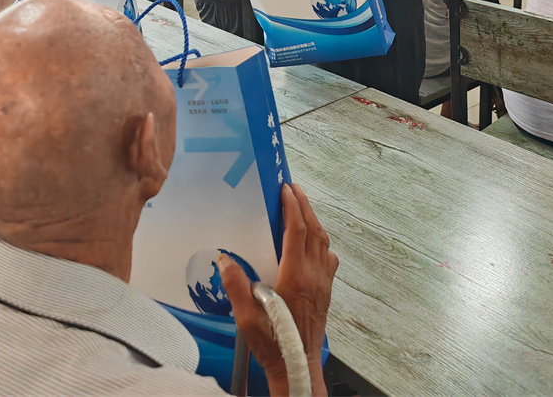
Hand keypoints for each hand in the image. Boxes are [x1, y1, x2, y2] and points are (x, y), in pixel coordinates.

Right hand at [220, 184, 337, 391]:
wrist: (297, 366)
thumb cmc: (271, 344)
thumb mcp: (246, 317)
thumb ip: (235, 286)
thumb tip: (224, 259)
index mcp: (295, 276)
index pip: (296, 231)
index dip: (292, 207)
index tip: (285, 189)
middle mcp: (313, 275)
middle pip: (313, 230)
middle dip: (304, 205)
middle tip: (293, 188)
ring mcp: (323, 283)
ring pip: (323, 242)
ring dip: (313, 220)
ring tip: (302, 206)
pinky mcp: (327, 291)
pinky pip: (328, 258)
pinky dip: (322, 242)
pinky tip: (315, 242)